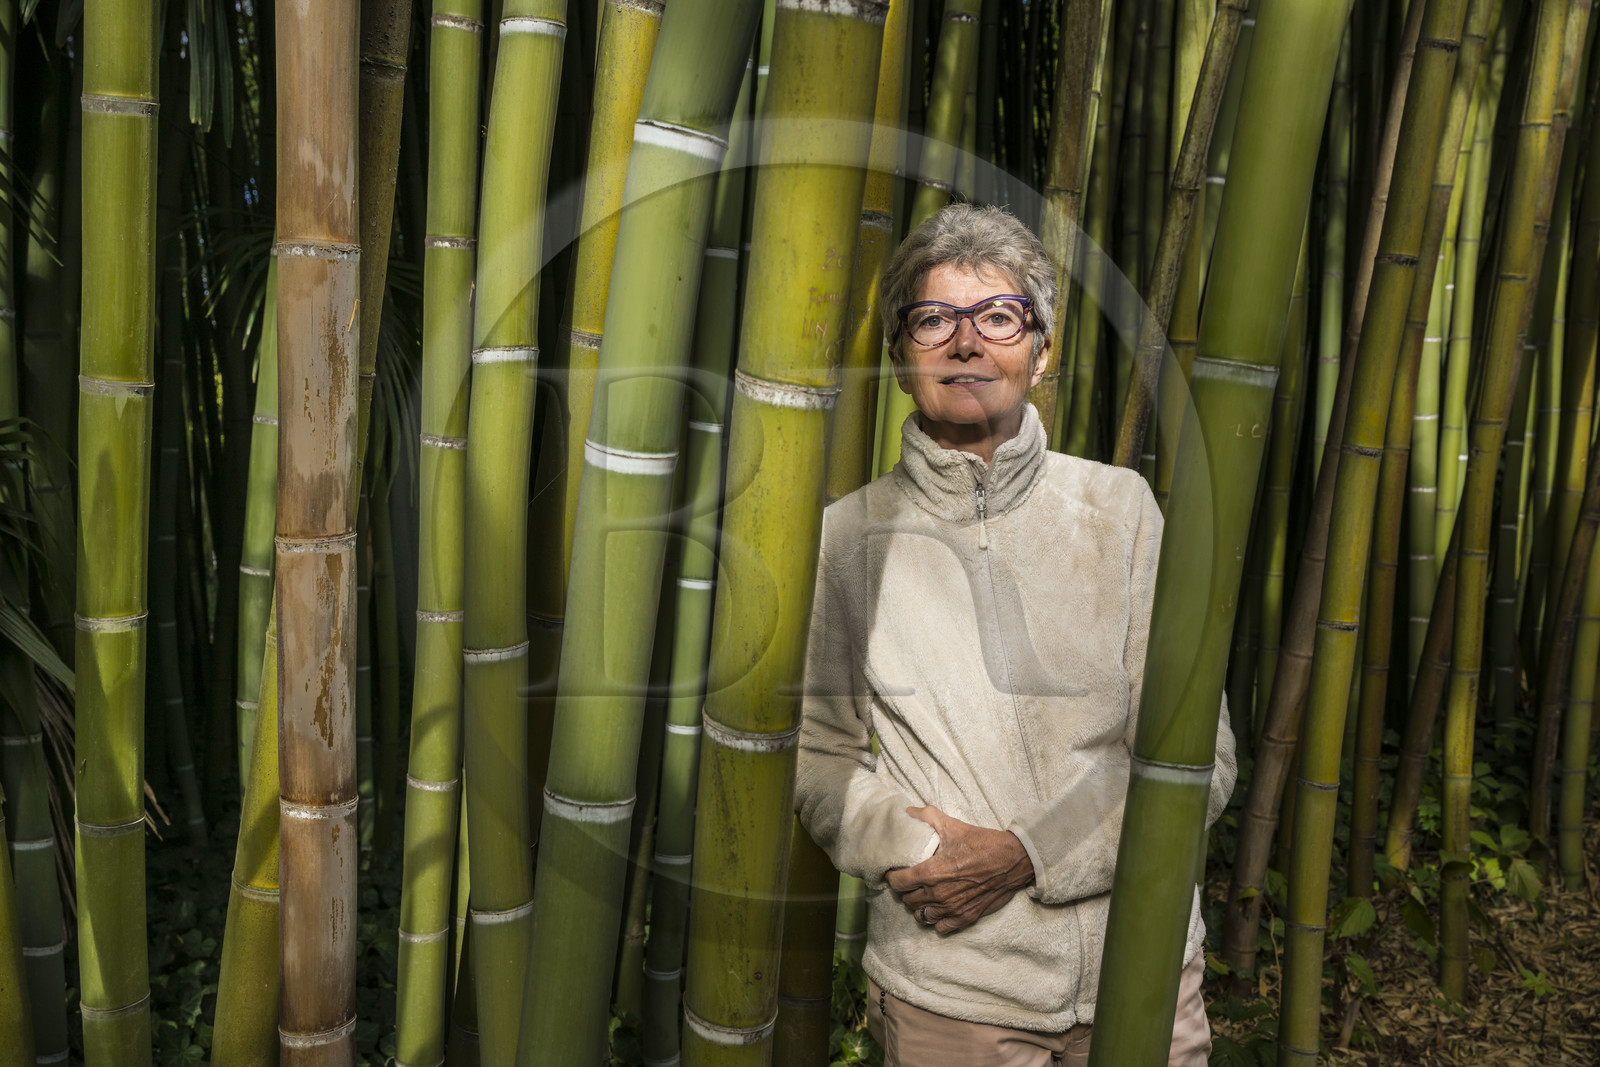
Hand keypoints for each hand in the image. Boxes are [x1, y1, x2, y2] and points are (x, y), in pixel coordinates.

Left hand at [884, 805, 1035, 933]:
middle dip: (906, 890)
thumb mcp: (952, 825)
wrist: (1012, 860)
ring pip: (921, 915)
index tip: (895, 870)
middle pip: (907, 900)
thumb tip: (908, 811)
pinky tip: (939, 908)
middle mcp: (938, 894)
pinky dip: (937, 919)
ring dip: (919, 906)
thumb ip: (927, 817)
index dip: (893, 876)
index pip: (897, 882)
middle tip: (911, 880)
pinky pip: (940, 927)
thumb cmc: (982, 843)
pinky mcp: (965, 917)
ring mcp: (952, 908)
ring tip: (923, 894)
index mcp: (931, 872)